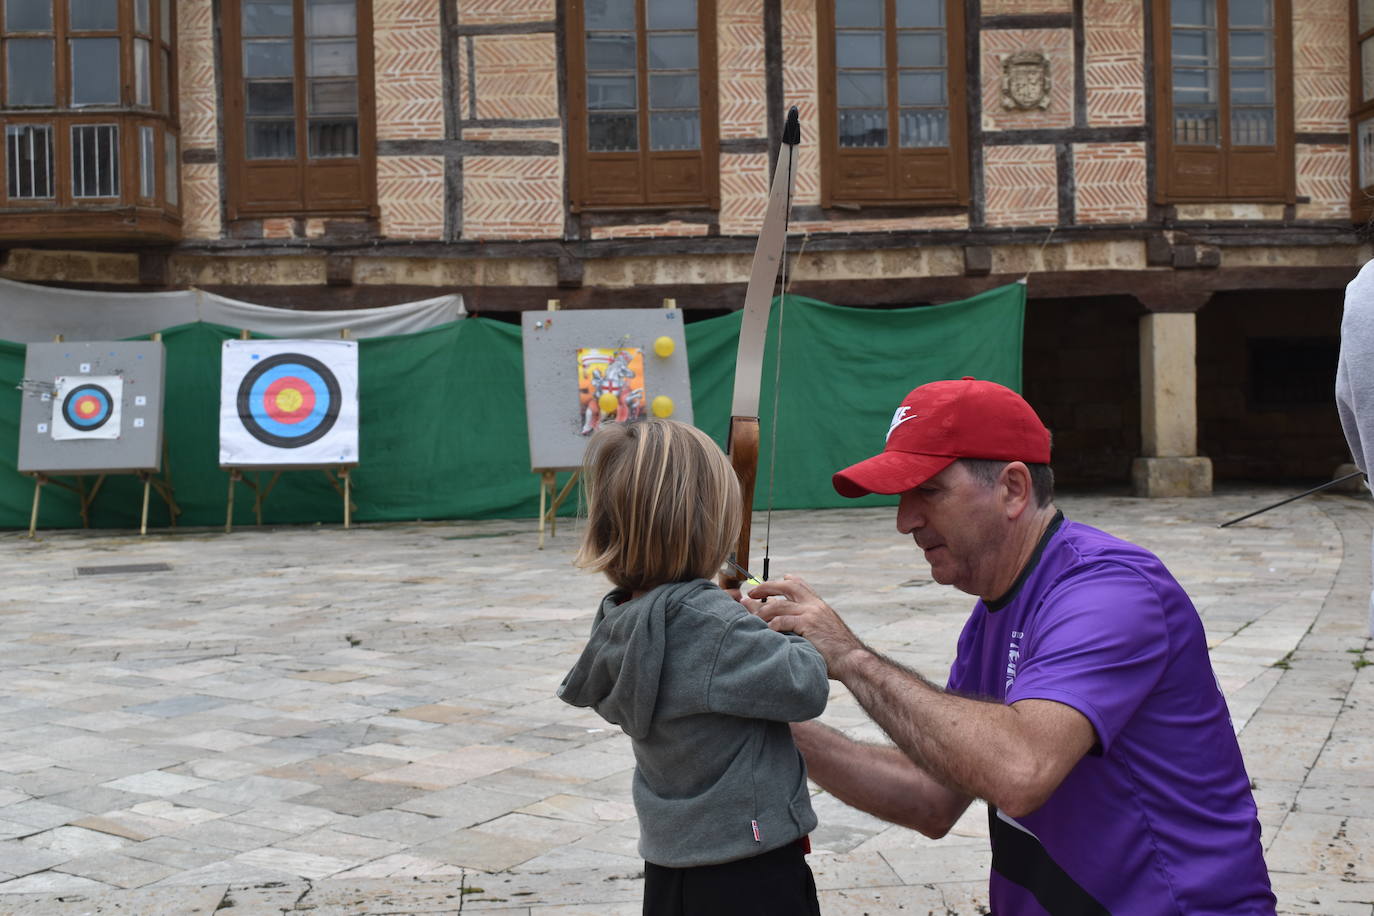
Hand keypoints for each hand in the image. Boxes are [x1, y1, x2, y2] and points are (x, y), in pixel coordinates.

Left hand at [741, 574, 864, 670]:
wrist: (852, 659)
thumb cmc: (836, 651)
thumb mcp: (823, 630)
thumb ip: (808, 623)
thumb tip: (789, 625)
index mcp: (818, 604)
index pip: (799, 583)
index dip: (782, 580)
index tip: (771, 583)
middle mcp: (814, 604)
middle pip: (787, 585)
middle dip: (766, 587)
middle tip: (751, 593)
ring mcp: (811, 613)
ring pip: (779, 604)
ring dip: (762, 610)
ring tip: (752, 617)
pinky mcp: (808, 625)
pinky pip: (783, 620)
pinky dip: (771, 625)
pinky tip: (765, 631)